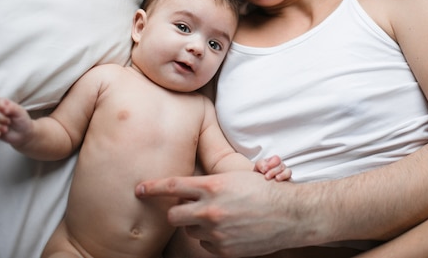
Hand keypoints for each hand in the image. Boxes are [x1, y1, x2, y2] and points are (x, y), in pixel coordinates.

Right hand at [0, 97, 32, 145]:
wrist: (23, 134)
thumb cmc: (23, 121)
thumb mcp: (21, 113)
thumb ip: (13, 108)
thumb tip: (3, 108)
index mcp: (5, 104)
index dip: (0, 106)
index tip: (6, 112)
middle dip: (0, 119)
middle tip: (9, 122)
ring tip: (6, 129)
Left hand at [136, 171, 307, 256]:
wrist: (288, 215)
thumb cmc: (263, 191)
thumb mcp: (234, 178)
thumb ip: (208, 185)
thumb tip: (186, 193)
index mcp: (212, 186)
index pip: (172, 186)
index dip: (152, 187)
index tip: (139, 189)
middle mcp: (209, 209)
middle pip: (173, 214)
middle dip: (176, 212)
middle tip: (187, 208)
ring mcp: (215, 231)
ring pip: (190, 230)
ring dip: (198, 224)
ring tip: (220, 217)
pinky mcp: (222, 249)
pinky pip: (206, 244)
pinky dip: (212, 238)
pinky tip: (229, 230)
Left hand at [255, 155, 291, 180]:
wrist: (260, 185)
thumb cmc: (260, 174)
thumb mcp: (258, 167)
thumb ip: (260, 164)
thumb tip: (264, 168)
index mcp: (274, 161)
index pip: (276, 159)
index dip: (271, 164)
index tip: (264, 169)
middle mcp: (280, 167)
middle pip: (281, 165)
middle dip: (273, 171)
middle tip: (267, 176)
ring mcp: (285, 174)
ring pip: (288, 172)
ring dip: (282, 175)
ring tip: (276, 179)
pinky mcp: (288, 182)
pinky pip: (290, 179)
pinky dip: (285, 180)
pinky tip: (279, 182)